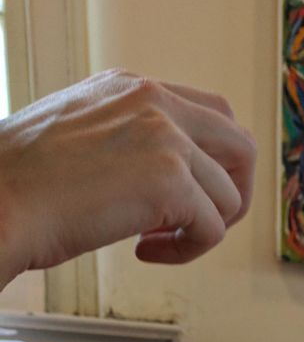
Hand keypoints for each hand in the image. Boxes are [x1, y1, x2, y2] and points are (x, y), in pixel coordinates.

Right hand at [0, 69, 256, 283]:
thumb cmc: (24, 182)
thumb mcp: (81, 135)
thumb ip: (128, 140)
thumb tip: (164, 178)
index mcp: (133, 88)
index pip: (212, 114)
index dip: (212, 164)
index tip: (185, 196)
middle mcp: (155, 103)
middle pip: (241, 145)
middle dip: (232, 193)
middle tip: (200, 223)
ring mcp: (167, 140)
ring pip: (229, 196)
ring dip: (201, 230)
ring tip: (153, 242)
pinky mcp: (172, 182)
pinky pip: (212, 230)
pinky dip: (186, 251)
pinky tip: (143, 253)